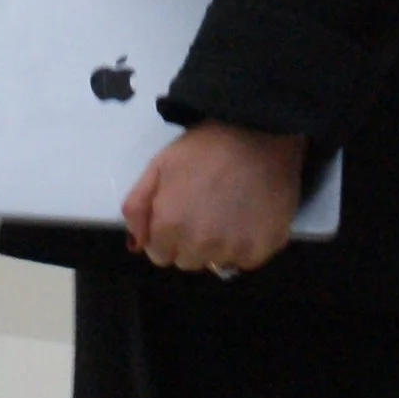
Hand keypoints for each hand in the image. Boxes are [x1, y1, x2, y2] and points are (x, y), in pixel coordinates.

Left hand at [122, 122, 306, 276]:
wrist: (260, 134)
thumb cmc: (206, 146)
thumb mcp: (160, 165)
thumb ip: (138, 206)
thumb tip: (137, 244)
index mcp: (169, 226)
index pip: (160, 255)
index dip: (167, 235)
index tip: (180, 214)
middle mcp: (199, 246)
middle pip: (188, 261)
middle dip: (190, 242)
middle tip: (204, 211)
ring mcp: (233, 250)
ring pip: (216, 263)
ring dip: (217, 246)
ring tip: (227, 213)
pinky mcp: (262, 249)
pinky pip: (245, 261)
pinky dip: (245, 246)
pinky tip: (247, 219)